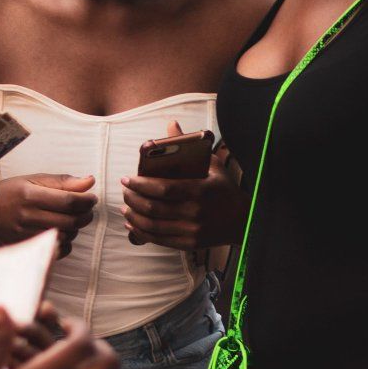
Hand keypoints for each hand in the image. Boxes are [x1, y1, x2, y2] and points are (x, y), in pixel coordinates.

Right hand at [0, 171, 95, 255]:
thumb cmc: (13, 192)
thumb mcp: (34, 179)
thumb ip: (63, 181)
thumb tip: (90, 181)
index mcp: (30, 194)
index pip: (68, 200)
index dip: (86, 200)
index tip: (91, 198)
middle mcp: (27, 215)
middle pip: (70, 220)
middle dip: (86, 215)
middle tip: (87, 210)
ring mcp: (25, 234)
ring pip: (66, 236)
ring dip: (76, 229)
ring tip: (72, 219)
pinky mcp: (26, 246)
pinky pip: (57, 250)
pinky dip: (67, 243)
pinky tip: (63, 233)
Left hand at [122, 148, 243, 249]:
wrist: (242, 220)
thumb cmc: (224, 189)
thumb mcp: (212, 164)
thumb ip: (189, 145)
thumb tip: (171, 124)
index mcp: (200, 190)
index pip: (163, 188)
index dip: (140, 184)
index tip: (127, 179)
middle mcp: (195, 212)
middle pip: (153, 207)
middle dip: (133, 199)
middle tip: (124, 191)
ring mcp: (192, 230)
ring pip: (153, 225)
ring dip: (134, 216)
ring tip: (125, 207)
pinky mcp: (189, 244)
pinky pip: (159, 239)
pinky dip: (141, 232)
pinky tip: (132, 224)